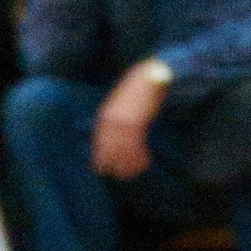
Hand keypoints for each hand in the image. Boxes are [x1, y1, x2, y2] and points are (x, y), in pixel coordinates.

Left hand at [91, 63, 166, 182]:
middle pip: (108, 147)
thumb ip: (118, 118)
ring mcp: (123, 120)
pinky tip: (144, 163)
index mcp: (107, 114)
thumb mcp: (123, 103)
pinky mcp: (136, 121)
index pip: (100, 139)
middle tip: (120, 176)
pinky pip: (135, 144)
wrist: (150, 75)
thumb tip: (117, 136)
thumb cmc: (139, 90)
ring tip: (132, 173)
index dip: (101, 156)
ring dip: (128, 163)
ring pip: (122, 149)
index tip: (102, 169)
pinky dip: (138, 156)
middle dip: (113, 163)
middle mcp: (111, 118)